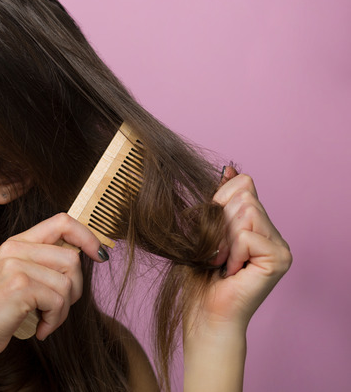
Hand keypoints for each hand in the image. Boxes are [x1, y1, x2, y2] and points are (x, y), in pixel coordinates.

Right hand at [0, 213, 106, 359]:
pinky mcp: (19, 287)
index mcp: (15, 243)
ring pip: (67, 283)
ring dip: (63, 311)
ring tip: (46, 320)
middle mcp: (14, 249)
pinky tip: (39, 329)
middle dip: (76, 288)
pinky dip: (54, 321)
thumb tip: (83, 256)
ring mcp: (15, 266)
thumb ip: (41, 264)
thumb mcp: (15, 278)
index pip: (62, 221)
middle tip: (59, 307)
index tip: (99, 255)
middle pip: (71, 258)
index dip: (87, 236)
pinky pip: (58, 302)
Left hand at [188, 166, 291, 331]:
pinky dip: (230, 252)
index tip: (210, 229)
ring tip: (222, 262)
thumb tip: (229, 168)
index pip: (244, 185)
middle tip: (217, 253)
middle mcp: (273, 233)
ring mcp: (280, 246)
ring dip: (223, 238)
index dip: (219, 201)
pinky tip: (231, 271)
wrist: (205, 313)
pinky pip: (246, 235)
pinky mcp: (279, 258)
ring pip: (246, 211)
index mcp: (257, 224)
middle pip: (244, 196)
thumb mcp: (205, 230)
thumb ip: (219, 201)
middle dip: (219, 223)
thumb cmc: (201, 277)